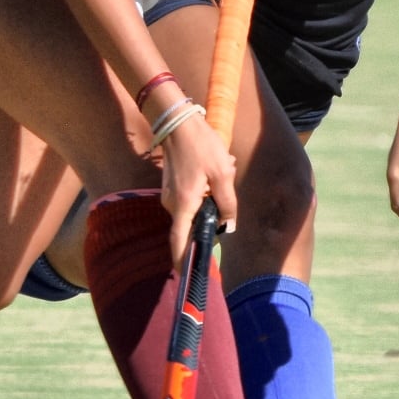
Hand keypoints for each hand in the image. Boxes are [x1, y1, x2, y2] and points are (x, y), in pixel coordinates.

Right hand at [158, 110, 235, 268]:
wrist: (177, 122)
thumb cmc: (201, 146)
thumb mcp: (223, 173)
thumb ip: (227, 202)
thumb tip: (229, 226)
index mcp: (184, 205)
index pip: (179, 243)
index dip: (183, 262)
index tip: (188, 277)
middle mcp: (172, 205)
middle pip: (192, 226)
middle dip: (211, 218)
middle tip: (225, 192)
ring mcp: (170, 196)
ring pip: (193, 211)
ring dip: (210, 200)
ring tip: (222, 172)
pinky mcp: (172, 188)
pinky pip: (190, 200)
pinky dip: (204, 192)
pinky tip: (214, 170)